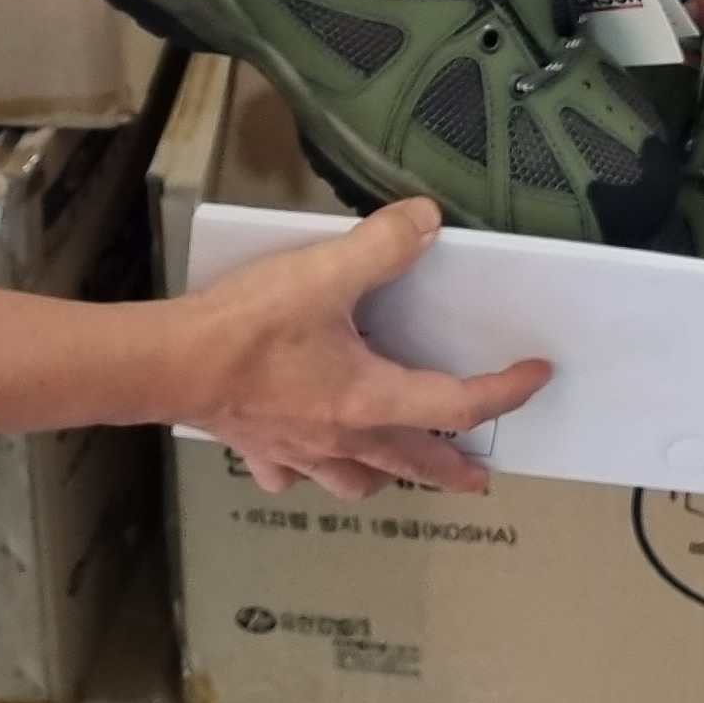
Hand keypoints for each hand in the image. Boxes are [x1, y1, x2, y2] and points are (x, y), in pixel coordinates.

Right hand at [181, 201, 550, 499]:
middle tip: (479, 480)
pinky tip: (302, 459)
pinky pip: (293, 474)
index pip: (458, 404)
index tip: (535, 377)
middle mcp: (344, 437)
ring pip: (357, 480)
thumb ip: (383, 244)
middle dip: (452, 472)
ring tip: (395, 468)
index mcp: (372, 399)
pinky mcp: (259, 448)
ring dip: (385, 476)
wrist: (168, 364)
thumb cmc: (247, 327)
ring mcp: (300, 451)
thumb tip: (428, 222)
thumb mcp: (324, 271)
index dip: (504, 391)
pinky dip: (307, 471)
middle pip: (415, 465)